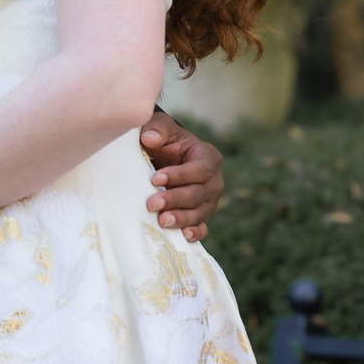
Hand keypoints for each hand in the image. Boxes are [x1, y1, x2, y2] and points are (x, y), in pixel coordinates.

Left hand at [140, 110, 223, 243]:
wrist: (164, 156)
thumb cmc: (164, 140)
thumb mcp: (161, 128)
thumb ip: (157, 129)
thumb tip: (149, 138)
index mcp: (208, 157)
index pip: (199, 169)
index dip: (179, 176)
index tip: (155, 179)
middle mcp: (214, 181)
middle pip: (198, 194)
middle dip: (175, 199)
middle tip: (152, 204)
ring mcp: (210, 201)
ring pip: (200, 213)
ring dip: (181, 218)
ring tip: (162, 221)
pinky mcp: (202, 215)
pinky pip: (203, 227)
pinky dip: (195, 233)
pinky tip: (183, 236)